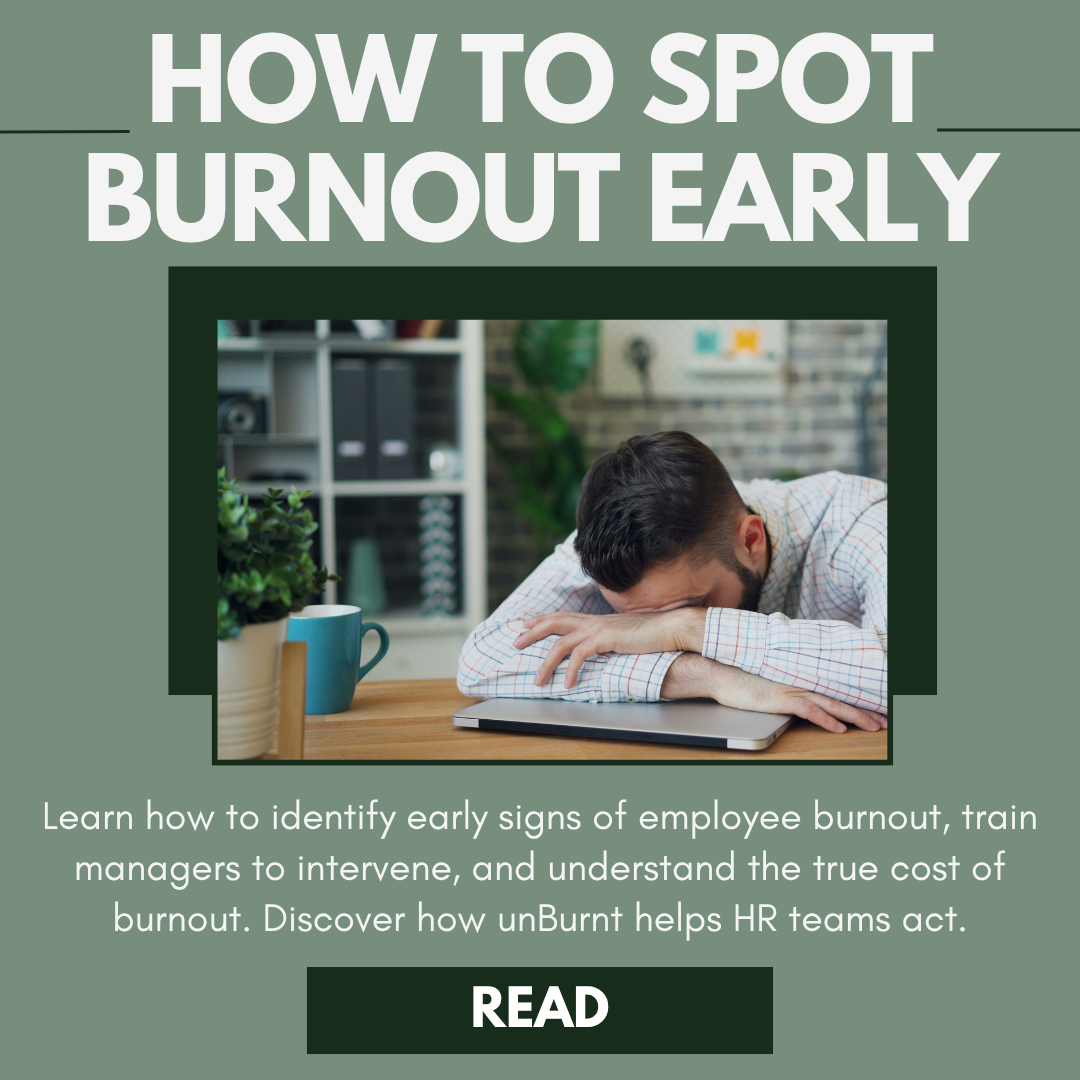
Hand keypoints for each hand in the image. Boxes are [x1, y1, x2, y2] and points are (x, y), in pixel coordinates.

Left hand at [514, 609, 705, 688]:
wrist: (670, 628)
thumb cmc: (652, 635)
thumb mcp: (624, 636)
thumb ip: (609, 640)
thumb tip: (602, 649)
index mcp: (597, 620)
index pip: (563, 616)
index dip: (542, 619)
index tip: (526, 625)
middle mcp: (594, 621)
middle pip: (554, 622)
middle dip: (532, 633)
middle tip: (515, 643)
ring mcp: (598, 628)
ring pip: (561, 643)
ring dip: (547, 663)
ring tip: (539, 680)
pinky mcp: (605, 639)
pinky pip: (579, 655)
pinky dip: (570, 670)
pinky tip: (568, 684)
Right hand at [660, 653, 885, 733]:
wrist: (721, 671)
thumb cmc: (741, 676)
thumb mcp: (769, 679)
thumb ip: (786, 683)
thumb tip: (795, 691)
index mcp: (800, 677)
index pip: (834, 690)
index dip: (855, 700)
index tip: (873, 709)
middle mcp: (801, 682)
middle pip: (840, 697)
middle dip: (865, 711)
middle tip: (884, 722)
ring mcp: (792, 689)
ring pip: (832, 703)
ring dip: (855, 716)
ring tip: (873, 726)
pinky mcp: (781, 698)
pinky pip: (810, 711)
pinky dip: (826, 720)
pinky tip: (839, 728)